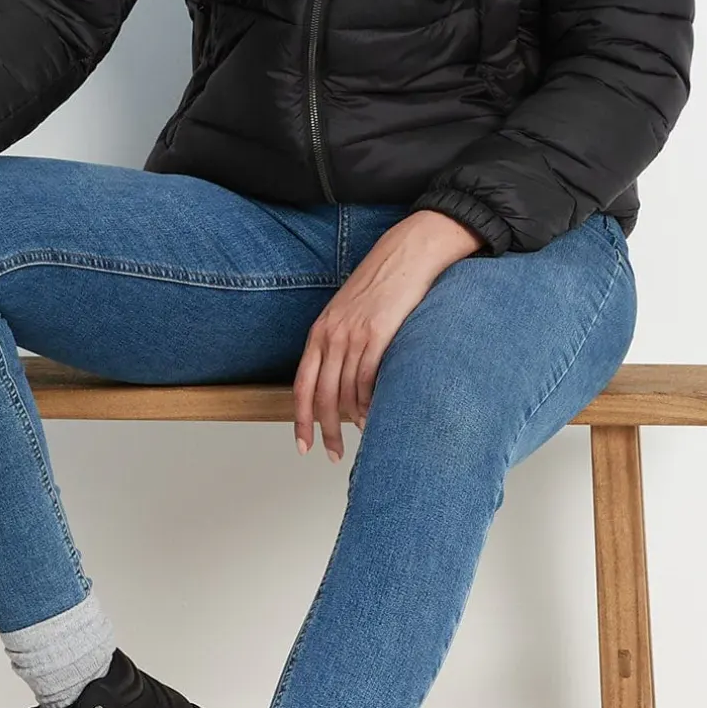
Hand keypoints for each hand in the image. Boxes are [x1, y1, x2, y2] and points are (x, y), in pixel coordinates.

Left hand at [294, 209, 483, 461]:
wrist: (406, 254)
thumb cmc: (382, 286)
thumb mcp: (348, 314)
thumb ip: (340, 344)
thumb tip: (341, 381)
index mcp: (320, 331)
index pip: (302, 385)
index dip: (300, 419)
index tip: (303, 444)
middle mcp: (331, 335)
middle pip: (322, 396)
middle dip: (325, 430)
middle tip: (333, 453)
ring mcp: (353, 335)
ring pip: (345, 392)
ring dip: (352, 420)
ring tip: (362, 435)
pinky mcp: (377, 334)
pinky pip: (368, 379)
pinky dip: (370, 403)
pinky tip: (375, 415)